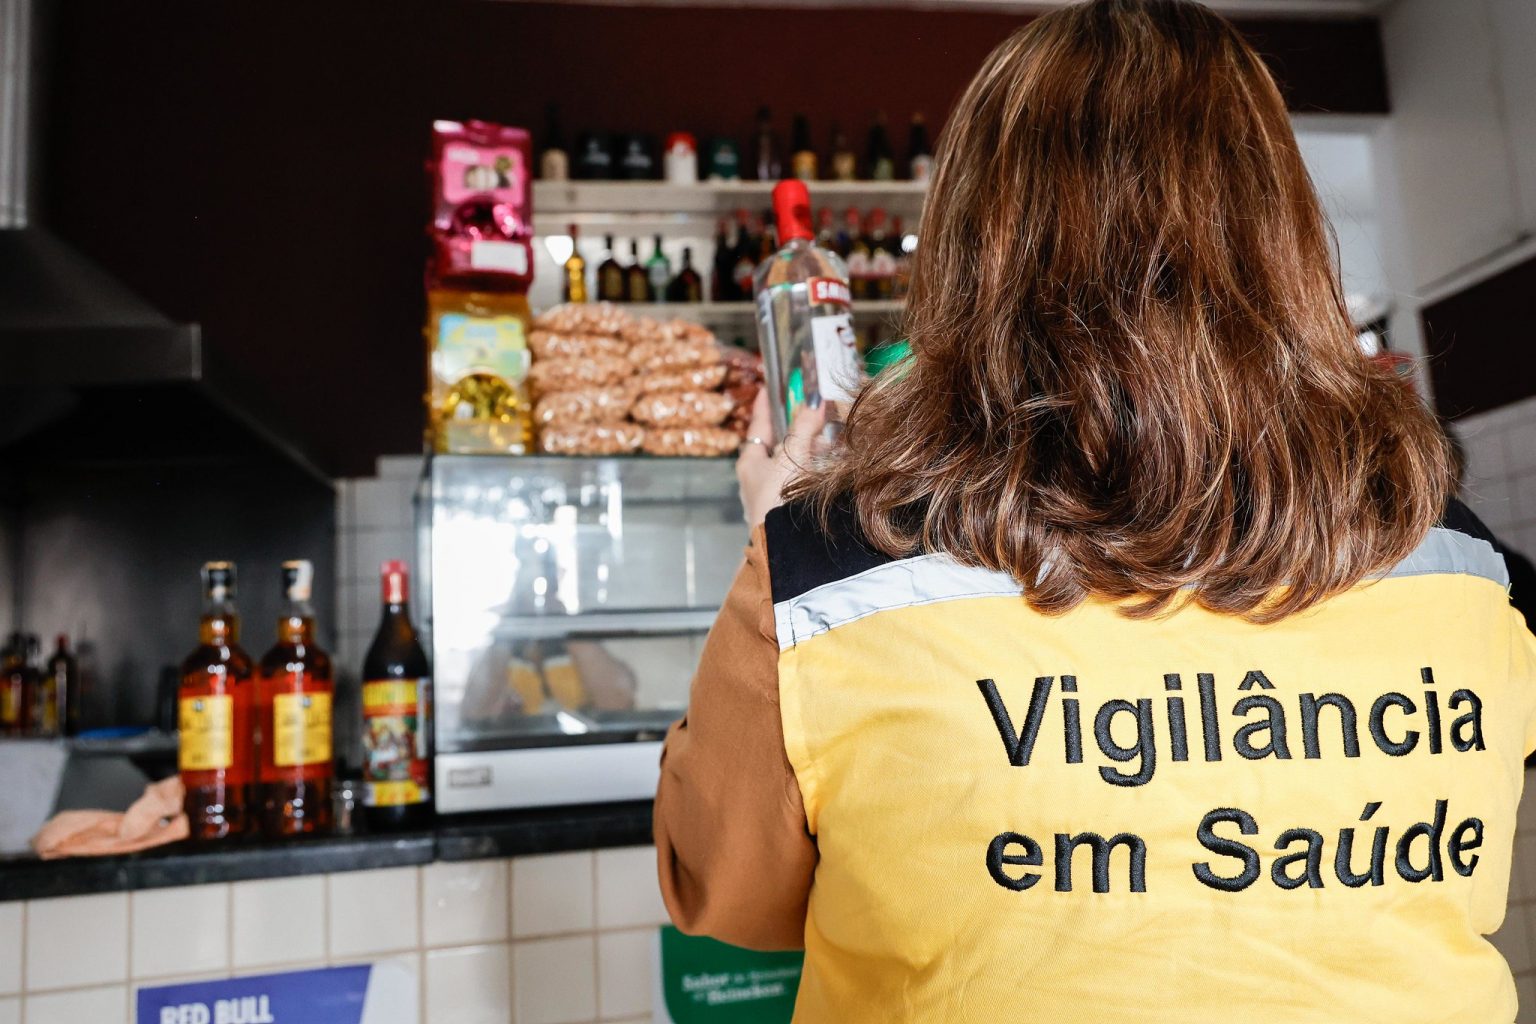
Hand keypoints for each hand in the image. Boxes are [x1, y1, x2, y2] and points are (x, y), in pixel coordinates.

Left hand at [737, 389, 826, 525]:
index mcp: (750, 462)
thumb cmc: (776, 502)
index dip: (765, 404)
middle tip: (819, 411)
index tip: (768, 387)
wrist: (782, 549)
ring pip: (794, 462)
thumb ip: (804, 428)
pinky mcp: (789, 509)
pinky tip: (835, 466)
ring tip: (835, 438)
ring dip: (814, 450)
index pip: (758, 424)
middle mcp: (758, 477)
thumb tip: (814, 400)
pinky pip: (804, 480)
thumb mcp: (790, 457)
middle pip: (780, 443)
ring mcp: (773, 495)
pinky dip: (818, 469)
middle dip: (801, 428)